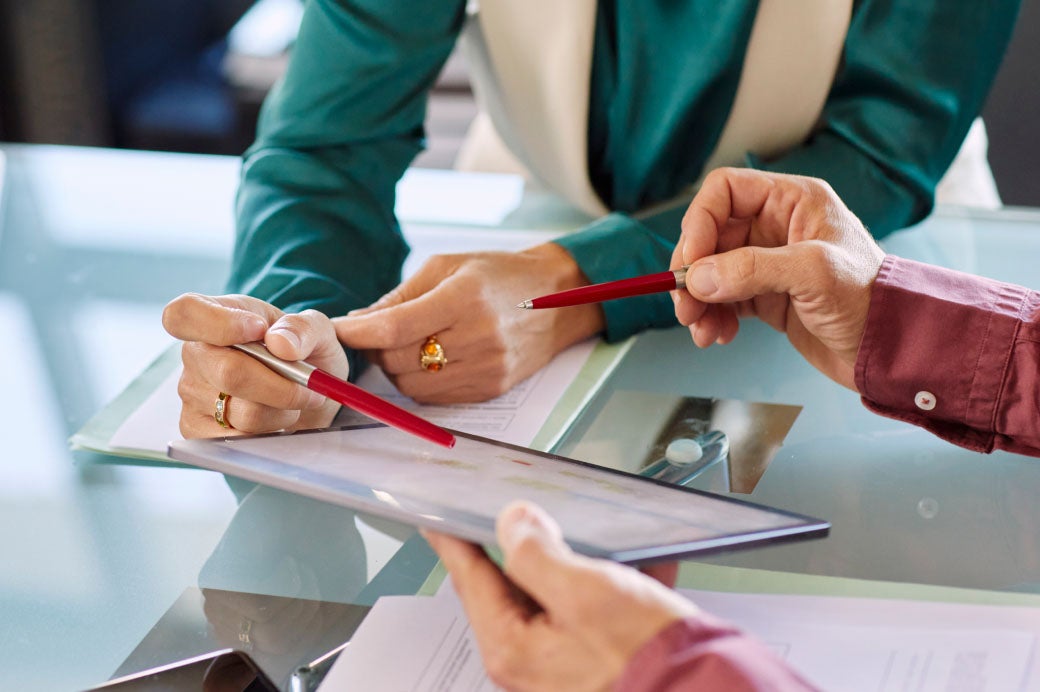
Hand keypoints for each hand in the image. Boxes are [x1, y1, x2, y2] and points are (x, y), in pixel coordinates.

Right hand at [161, 293, 346, 437]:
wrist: (308, 392)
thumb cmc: (303, 352)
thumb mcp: (315, 329)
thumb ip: (302, 328)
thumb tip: (280, 343)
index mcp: (213, 315)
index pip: (185, 314)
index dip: (218, 324)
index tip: (259, 331)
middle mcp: (195, 354)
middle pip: (229, 372)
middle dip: (281, 386)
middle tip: (310, 389)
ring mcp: (191, 393)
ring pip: (244, 412)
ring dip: (282, 411)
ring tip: (290, 401)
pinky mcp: (196, 429)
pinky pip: (239, 439)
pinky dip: (270, 432)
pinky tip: (275, 420)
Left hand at [332, 244, 603, 403]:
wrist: (557, 298)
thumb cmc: (498, 275)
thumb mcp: (448, 267)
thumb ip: (401, 296)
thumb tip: (357, 321)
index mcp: (465, 298)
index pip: (397, 326)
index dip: (361, 332)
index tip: (339, 329)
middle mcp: (479, 337)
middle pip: (400, 359)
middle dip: (378, 347)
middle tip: (377, 332)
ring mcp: (487, 368)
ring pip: (412, 384)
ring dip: (397, 368)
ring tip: (407, 344)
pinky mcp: (491, 389)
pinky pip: (435, 395)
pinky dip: (420, 380)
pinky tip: (430, 359)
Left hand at [424, 502, 696, 690]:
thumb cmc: (647, 662)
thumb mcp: (585, 592)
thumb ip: (537, 553)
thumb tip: (512, 524)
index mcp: (513, 647)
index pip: (470, 578)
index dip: (453, 539)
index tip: (436, 517)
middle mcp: (531, 662)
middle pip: (513, 584)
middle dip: (530, 544)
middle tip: (529, 511)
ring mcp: (564, 664)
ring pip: (559, 594)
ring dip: (583, 562)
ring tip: (607, 540)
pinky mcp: (600, 661)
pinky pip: (596, 611)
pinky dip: (616, 585)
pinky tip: (645, 567)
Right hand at [672, 168, 884, 388]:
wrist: (894, 350)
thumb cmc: (872, 299)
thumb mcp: (813, 274)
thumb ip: (752, 269)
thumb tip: (698, 278)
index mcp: (793, 201)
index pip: (725, 192)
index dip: (699, 223)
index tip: (690, 263)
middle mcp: (777, 226)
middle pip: (709, 235)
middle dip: (692, 271)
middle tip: (685, 305)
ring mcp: (769, 262)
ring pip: (711, 271)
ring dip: (698, 300)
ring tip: (700, 328)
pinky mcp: (766, 296)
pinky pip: (722, 300)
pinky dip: (712, 317)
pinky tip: (718, 335)